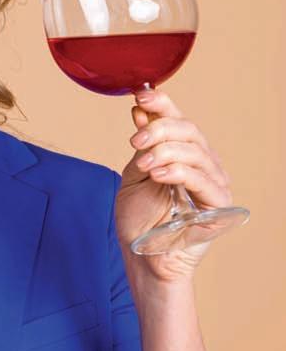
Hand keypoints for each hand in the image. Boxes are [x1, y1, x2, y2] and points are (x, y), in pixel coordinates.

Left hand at [115, 88, 233, 283]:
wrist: (142, 256)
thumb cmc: (139, 219)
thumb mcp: (134, 174)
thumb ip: (142, 145)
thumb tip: (140, 109)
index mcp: (183, 153)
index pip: (177, 120)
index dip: (161, 104)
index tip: (140, 94)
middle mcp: (203, 164)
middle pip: (189, 131)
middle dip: (159, 128)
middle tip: (135, 140)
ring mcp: (213, 183)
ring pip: (195, 152)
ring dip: (165, 151)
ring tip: (143, 162)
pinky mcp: (217, 205)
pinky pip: (201, 180)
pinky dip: (178, 171)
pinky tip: (156, 173)